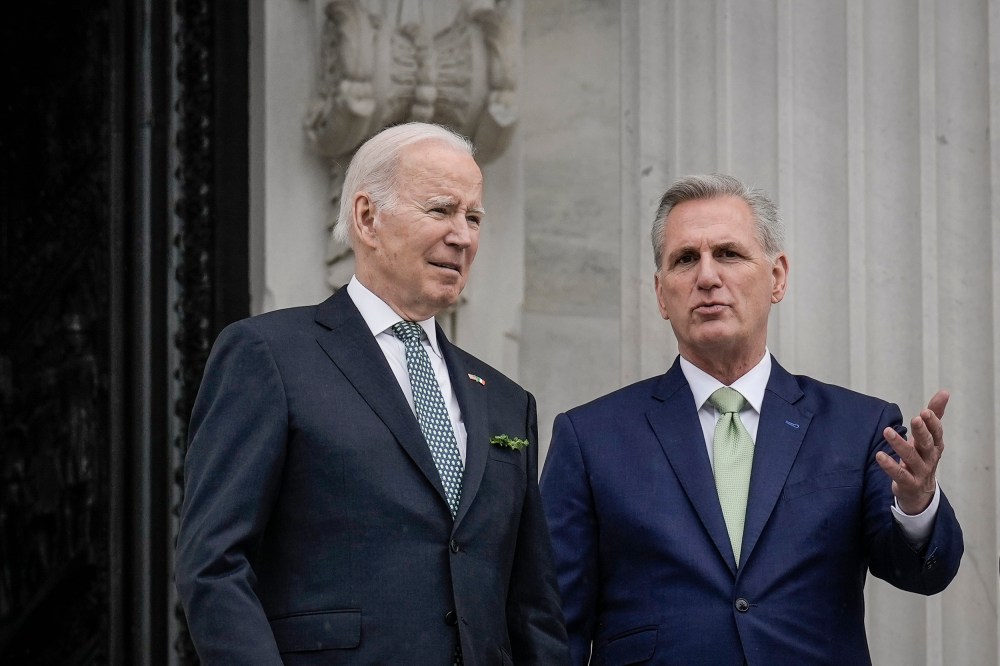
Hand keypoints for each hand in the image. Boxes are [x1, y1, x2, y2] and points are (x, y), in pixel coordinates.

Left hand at [875, 389, 948, 514]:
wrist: (920, 492)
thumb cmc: (922, 457)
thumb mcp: (928, 437)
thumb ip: (934, 415)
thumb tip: (945, 392)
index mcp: (935, 445)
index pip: (936, 433)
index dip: (932, 423)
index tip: (925, 411)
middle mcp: (930, 458)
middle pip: (927, 443)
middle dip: (922, 431)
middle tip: (916, 418)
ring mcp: (920, 472)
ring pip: (911, 457)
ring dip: (899, 444)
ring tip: (887, 431)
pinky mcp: (908, 483)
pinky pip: (899, 474)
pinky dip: (890, 465)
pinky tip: (879, 455)